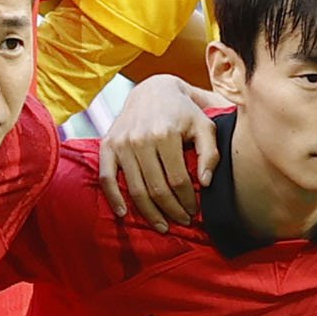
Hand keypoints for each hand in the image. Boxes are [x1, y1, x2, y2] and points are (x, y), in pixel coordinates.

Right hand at [96, 72, 216, 230]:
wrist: (153, 90)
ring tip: (162, 225)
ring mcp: (122, 143)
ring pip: (135, 188)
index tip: (194, 211)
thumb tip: (206, 183)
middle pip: (156, 188)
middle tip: (182, 221)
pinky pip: (106, 177)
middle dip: (171, 210)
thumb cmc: (184, 112)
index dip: (187, 200)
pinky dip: (114, 198)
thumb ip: (210, 154)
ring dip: (149, 212)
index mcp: (165, 134)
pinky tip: (124, 213)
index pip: (177, 180)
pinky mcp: (108, 145)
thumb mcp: (204, 126)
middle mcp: (141, 139)